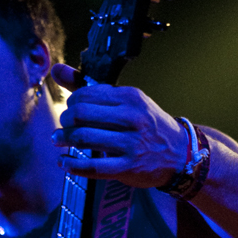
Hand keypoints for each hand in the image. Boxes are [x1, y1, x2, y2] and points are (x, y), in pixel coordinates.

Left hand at [51, 63, 186, 186]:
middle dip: (65, 120)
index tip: (70, 109)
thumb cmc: (148, 126)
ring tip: (58, 140)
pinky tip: (64, 163)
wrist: (180, 154)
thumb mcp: (128, 102)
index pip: (86, 95)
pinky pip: (93, 167)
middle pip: (80, 115)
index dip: (71, 103)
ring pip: (83, 139)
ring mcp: (131, 144)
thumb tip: (57, 70)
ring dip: (63, 140)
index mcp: (131, 98)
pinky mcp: (128, 167)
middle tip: (63, 126)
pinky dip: (72, 165)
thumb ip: (92, 89)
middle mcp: (132, 119)